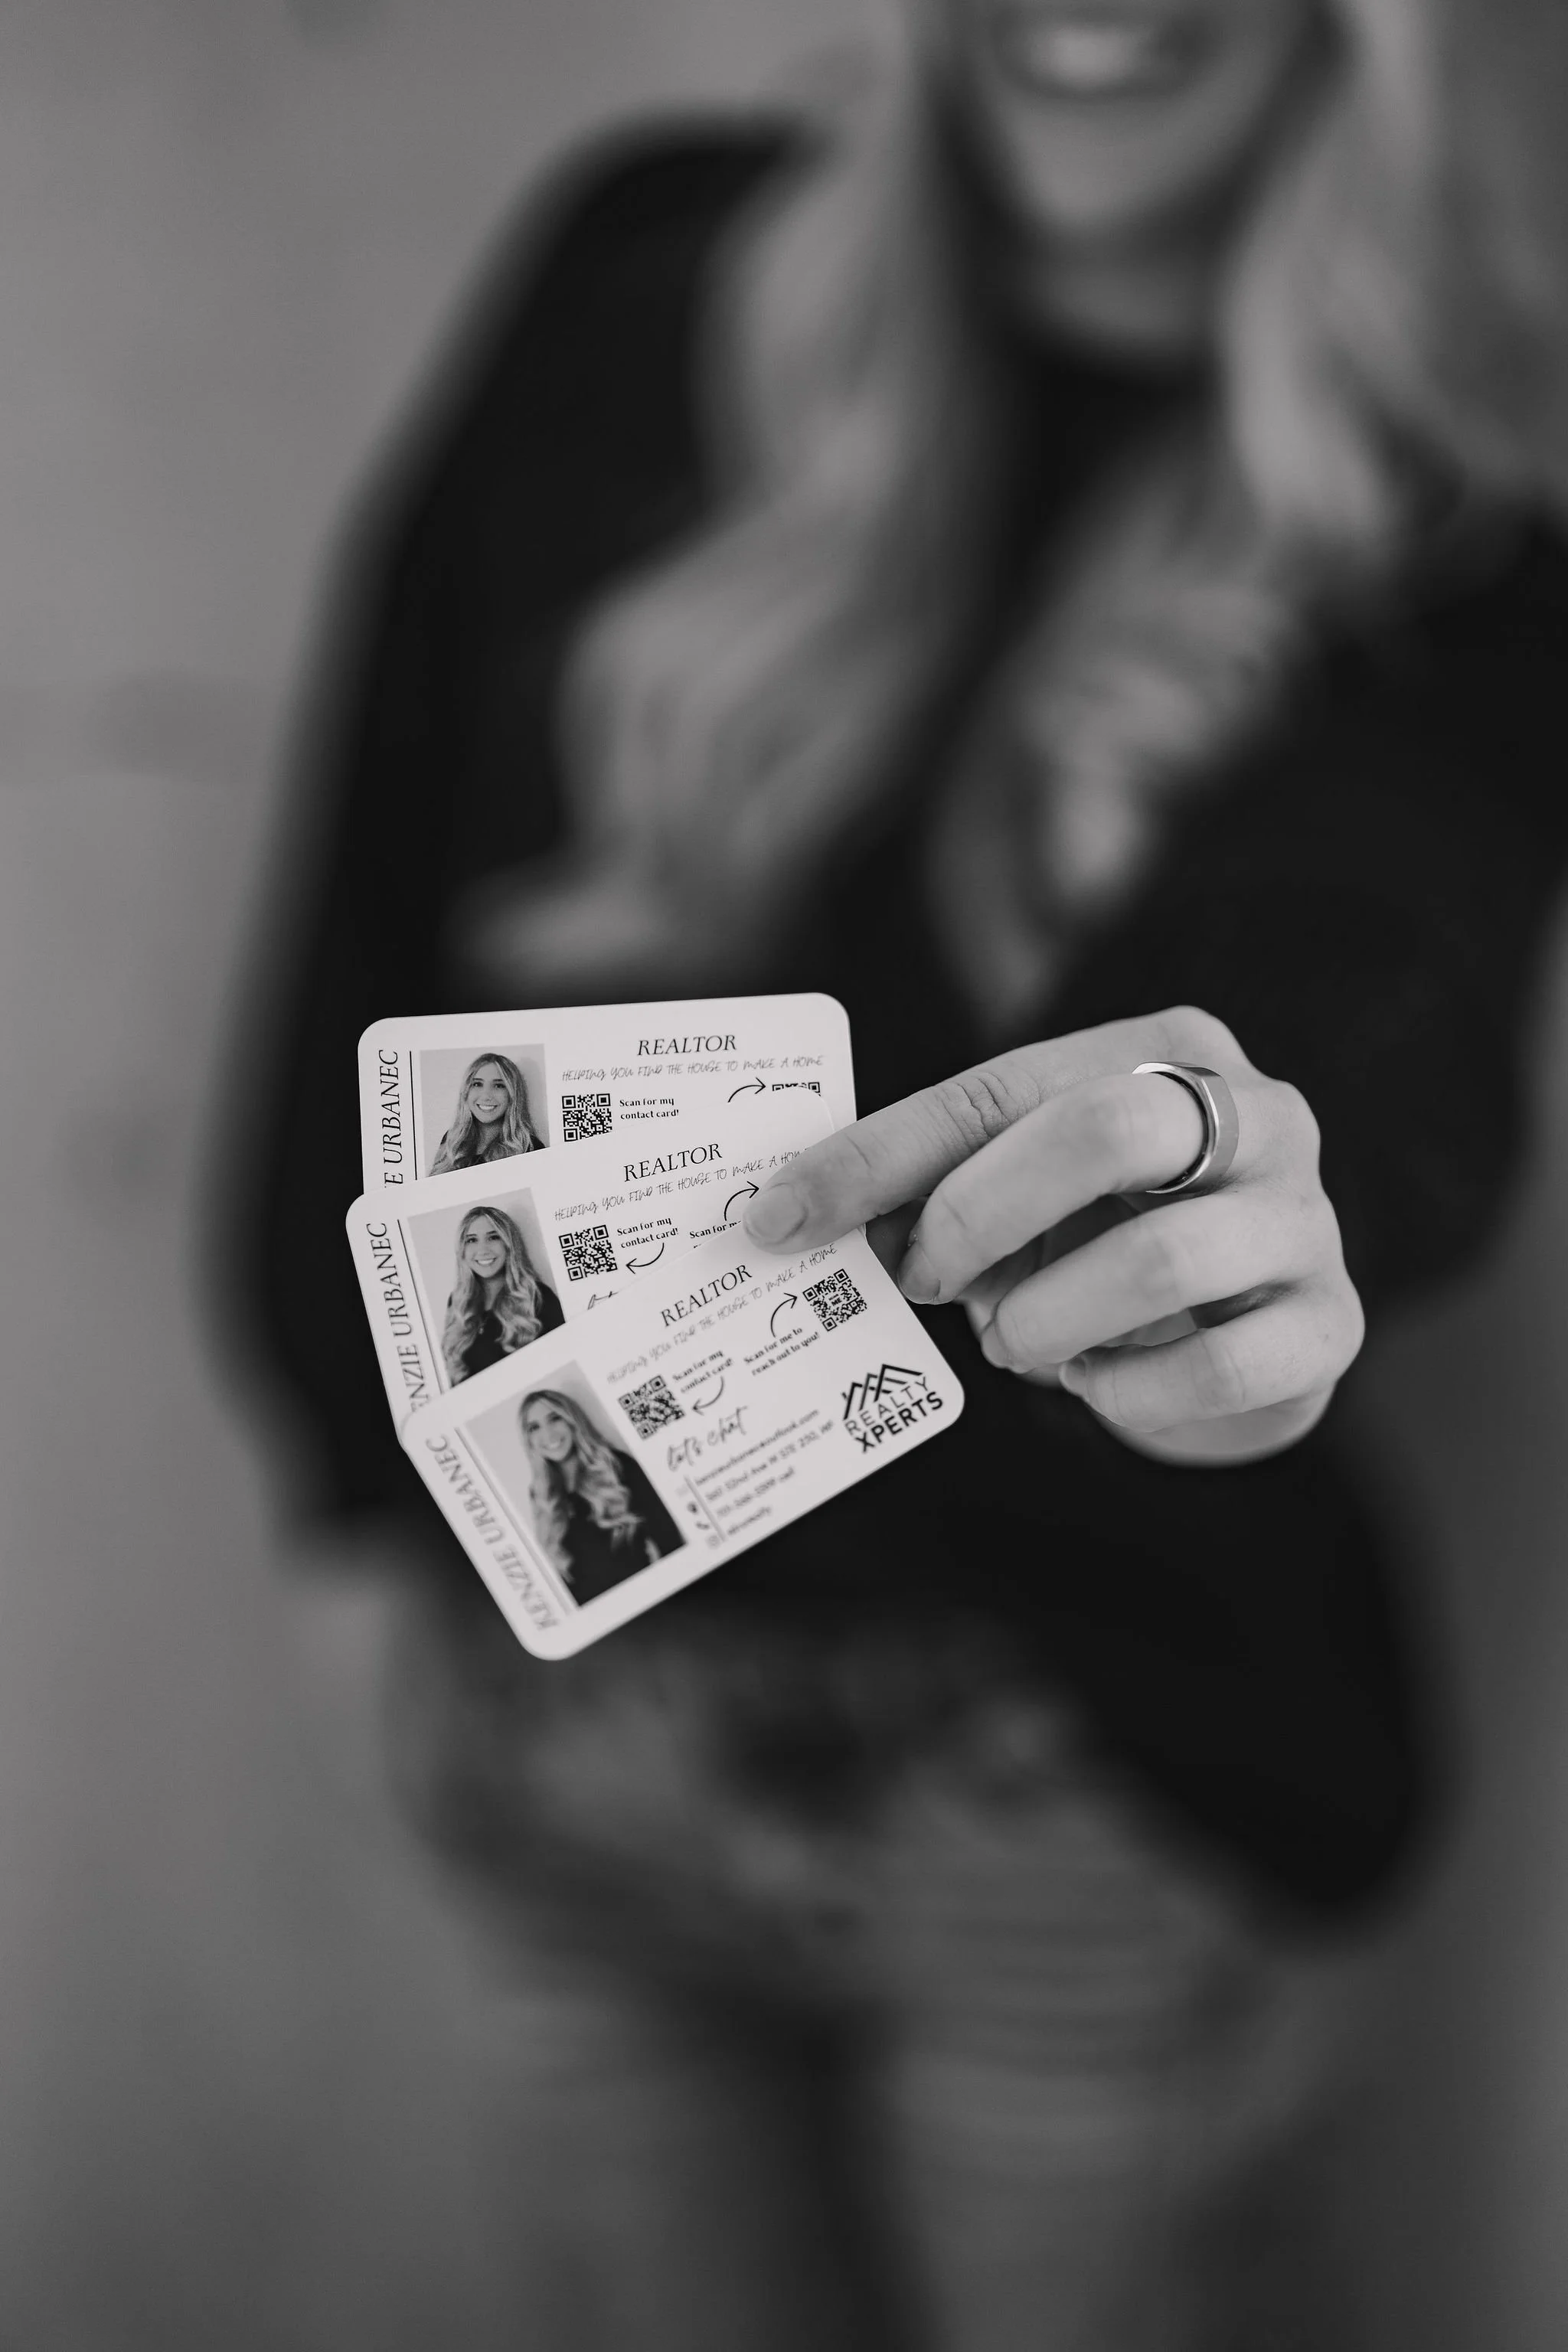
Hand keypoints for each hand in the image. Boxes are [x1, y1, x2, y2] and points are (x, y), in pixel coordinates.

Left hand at [741, 1007, 1363, 1464]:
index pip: (999, 1085)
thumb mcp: (1018, 1187)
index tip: (782, 1221)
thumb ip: (926, 1189)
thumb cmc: (1110, 1234)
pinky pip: (1222, 1366)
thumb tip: (790, 1219)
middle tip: (929, 1282)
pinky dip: (1127, 1393)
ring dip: (1048, 1320)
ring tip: (1016, 1341)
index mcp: (1164, 1048)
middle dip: (980, 1216)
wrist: (1249, 1320)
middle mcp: (1256, 1114)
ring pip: (1162, 1261)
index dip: (880, 1157)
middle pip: (1105, 1131)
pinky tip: (1097, 1384)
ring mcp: (1306, 1218)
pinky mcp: (1333, 1324)